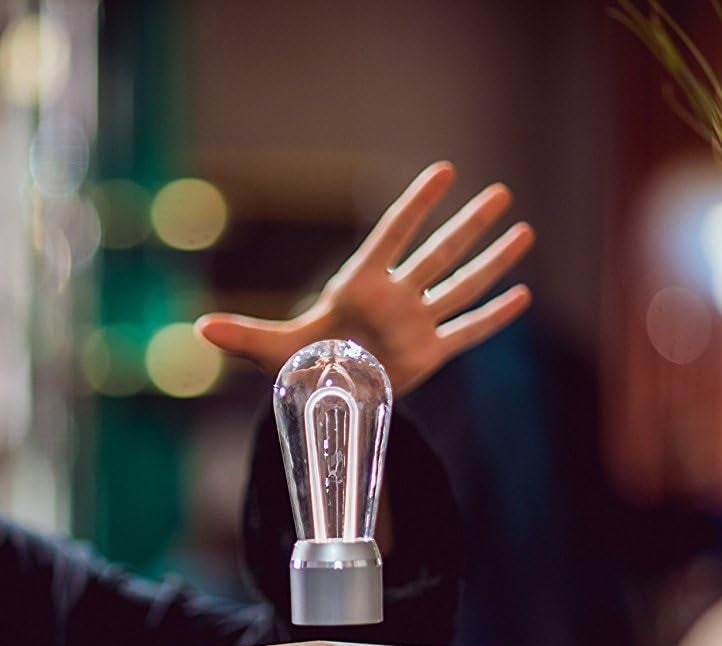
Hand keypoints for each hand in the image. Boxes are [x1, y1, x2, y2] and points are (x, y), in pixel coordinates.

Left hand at [196, 162, 532, 395]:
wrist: (324, 397)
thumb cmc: (299, 364)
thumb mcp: (270, 350)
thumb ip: (242, 334)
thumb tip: (198, 328)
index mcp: (358, 285)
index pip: (392, 235)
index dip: (417, 204)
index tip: (445, 171)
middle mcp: (394, 298)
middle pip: (437, 254)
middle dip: (468, 226)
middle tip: (499, 193)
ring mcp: (416, 324)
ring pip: (460, 286)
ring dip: (492, 262)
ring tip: (523, 230)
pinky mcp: (430, 354)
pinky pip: (468, 332)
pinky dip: (493, 318)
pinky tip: (522, 295)